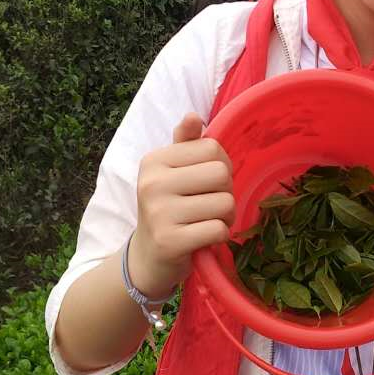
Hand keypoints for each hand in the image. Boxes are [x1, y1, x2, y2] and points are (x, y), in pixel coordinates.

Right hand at [128, 112, 234, 298]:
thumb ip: (185, 144)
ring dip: (225, 217)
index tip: (207, 184)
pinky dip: (219, 236)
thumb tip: (193, 116)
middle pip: (222, 174)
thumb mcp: (171, 174)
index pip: (212, 148)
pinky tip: (204, 239)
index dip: (221, 166)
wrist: (147, 258)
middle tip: (210, 206)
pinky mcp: (170, 241)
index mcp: (154, 161)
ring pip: (225, 203)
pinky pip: (218, 229)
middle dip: (226, 193)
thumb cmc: (167, 210)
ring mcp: (159, 213)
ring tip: (207, 222)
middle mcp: (153, 183)